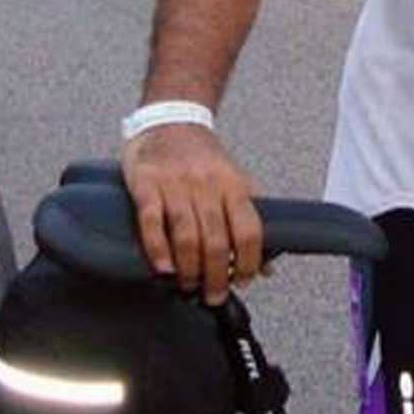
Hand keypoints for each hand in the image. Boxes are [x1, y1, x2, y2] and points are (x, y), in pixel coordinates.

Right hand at [122, 126, 262, 303]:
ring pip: (187, 235)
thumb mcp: (235, 181)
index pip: (249, 231)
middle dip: (217, 276)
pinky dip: (158, 248)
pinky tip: (163, 267)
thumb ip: (250, 220)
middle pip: (217, 241)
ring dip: (189, 269)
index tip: (244, 281)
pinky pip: (152, 220)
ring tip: (188, 285)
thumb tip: (267, 265)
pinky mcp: (146, 183)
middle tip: (212, 294)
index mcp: (233, 186)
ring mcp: (175, 184)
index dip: (250, 262)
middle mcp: (207, 185)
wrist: (170, 119)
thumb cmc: (203, 156)